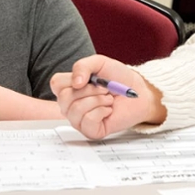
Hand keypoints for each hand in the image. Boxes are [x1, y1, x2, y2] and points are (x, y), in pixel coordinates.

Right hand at [50, 55, 165, 139]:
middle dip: (89, 90)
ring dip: (97, 100)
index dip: (73, 79)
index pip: (56, 83)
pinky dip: (101, 112)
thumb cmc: (119, 78)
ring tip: (107, 100)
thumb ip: (82, 66)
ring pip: (75, 110)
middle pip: (64, 98)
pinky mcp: (91, 131)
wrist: (139, 92)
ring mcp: (79, 119)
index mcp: (70, 88)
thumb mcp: (100, 63)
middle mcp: (71, 105)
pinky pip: (87, 121)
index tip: (89, 79)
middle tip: (104, 89)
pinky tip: (107, 111)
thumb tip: (75, 83)